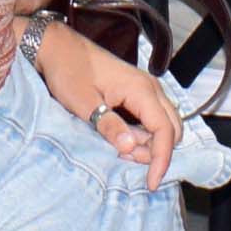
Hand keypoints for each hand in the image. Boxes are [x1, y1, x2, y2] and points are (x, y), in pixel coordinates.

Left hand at [35, 21, 182, 183]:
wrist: (58, 47)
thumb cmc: (69, 71)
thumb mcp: (85, 104)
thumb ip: (109, 126)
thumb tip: (131, 148)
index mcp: (141, 89)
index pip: (165, 130)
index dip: (162, 159)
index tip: (151, 182)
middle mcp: (150, 88)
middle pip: (173, 128)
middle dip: (157, 152)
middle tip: (127, 161)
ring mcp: (145, 89)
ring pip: (164, 124)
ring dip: (149, 143)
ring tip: (119, 149)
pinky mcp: (136, 92)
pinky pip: (151, 118)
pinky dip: (143, 134)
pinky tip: (121, 139)